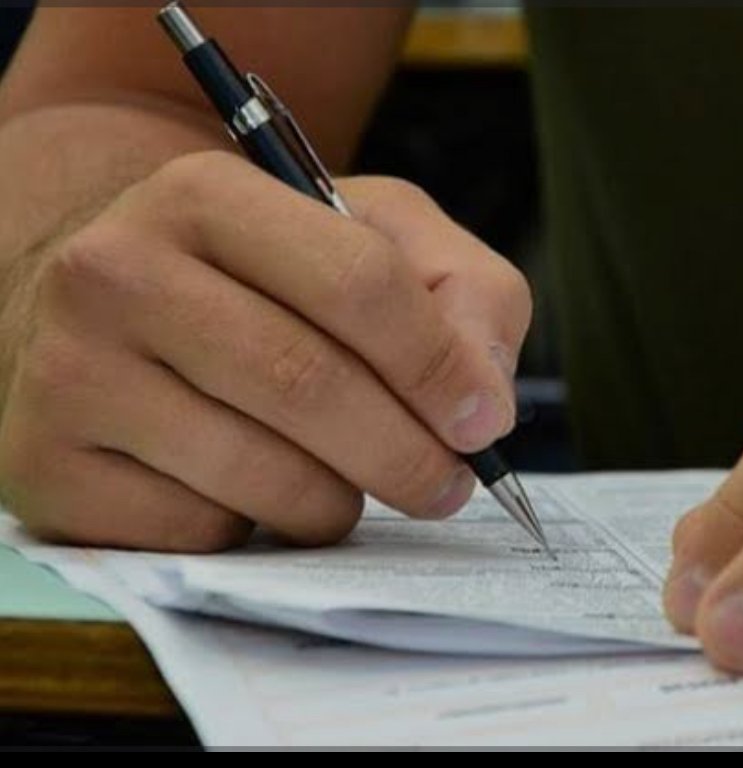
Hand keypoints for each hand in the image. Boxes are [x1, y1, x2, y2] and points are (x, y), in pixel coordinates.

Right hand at [0, 151, 530, 550]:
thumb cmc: (263, 275)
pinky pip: (200, 532)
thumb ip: (460, 292)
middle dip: (407, 455)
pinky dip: (257, 530)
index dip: (438, 366)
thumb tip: (483, 402)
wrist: (106, 306)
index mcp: (207, 195)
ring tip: (349, 483)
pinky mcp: (51, 469)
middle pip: (308, 385)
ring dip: (338, 501)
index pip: (357, 282)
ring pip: (259, 475)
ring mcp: (70, 374)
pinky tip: (253, 492)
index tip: (481, 422)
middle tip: (447, 486)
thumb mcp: (372, 237)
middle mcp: (117, 272)